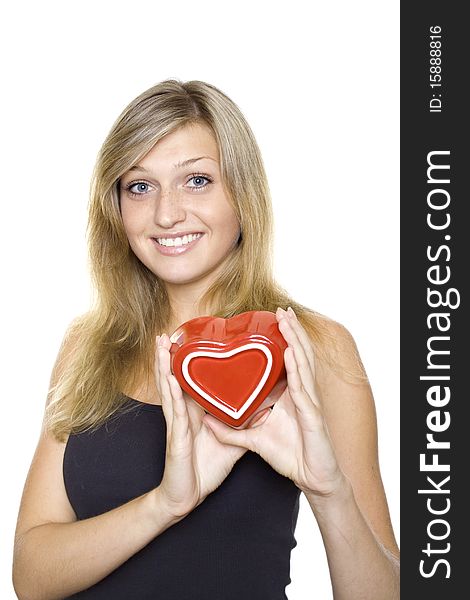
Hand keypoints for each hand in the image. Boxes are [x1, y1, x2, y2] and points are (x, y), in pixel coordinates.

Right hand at [155, 333, 246, 517]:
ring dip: (163, 365)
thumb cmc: (205, 469)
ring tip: (161, 344)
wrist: (188, 497)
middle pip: (174, 378)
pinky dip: (171, 392)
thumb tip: (262, 410)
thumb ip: (242, 426)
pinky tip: (169, 377)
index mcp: (194, 413)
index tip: (187, 340)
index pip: (190, 381)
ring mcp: (177, 424)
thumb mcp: (230, 443)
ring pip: (168, 388)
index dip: (187, 362)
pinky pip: (174, 411)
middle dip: (170, 356)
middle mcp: (182, 413)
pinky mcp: (176, 437)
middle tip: (166, 333)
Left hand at [203, 307, 344, 498]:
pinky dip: (296, 369)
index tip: (274, 319)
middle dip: (291, 330)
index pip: (290, 360)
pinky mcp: (312, 417)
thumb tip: (207, 421)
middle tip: (280, 309)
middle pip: (298, 355)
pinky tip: (289, 353)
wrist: (313, 480)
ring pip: (303, 364)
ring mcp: (310, 403)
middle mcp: (303, 394)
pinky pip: (302, 389)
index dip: (285, 338)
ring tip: (286, 320)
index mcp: (292, 396)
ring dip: (295, 340)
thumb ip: (232, 431)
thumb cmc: (292, 457)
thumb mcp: (255, 441)